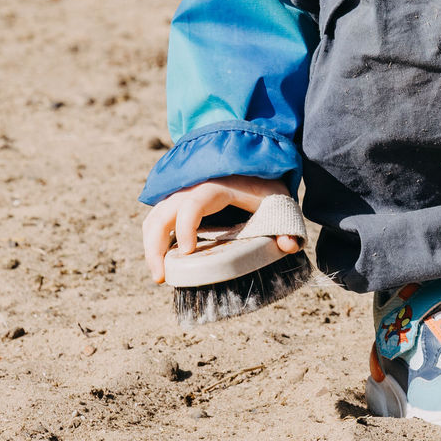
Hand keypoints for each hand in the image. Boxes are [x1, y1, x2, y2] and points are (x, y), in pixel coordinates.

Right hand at [142, 175, 299, 283]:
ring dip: (151, 245)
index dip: (186, 227)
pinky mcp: (178, 201)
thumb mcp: (279, 200)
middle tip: (162, 277)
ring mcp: (182, 193)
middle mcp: (193, 187)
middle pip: (162, 213)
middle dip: (155, 246)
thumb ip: (286, 223)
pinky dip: (154, 239)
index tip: (187, 253)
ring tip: (160, 274)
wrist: (253, 164)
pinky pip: (158, 218)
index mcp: (218, 185)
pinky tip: (163, 261)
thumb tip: (289, 245)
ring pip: (155, 217)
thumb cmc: (265, 183)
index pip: (193, 204)